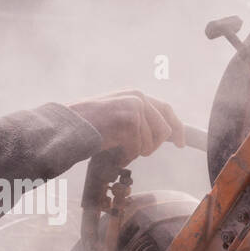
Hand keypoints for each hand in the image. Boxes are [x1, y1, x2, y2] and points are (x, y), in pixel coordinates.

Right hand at [68, 91, 184, 164]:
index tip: (181, 143)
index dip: (177, 127)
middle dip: (153, 146)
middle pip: (164, 130)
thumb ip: (138, 119)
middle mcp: (137, 98)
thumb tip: (163, 135)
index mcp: (134, 94)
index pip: (166, 109)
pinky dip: (124, 155)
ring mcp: (134, 109)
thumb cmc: (88, 125)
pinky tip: (110, 149)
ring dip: (134, 151)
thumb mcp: (116, 116)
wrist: (68, 127)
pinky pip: (137, 149)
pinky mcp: (130, 122)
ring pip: (151, 143)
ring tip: (114, 146)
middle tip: (135, 152)